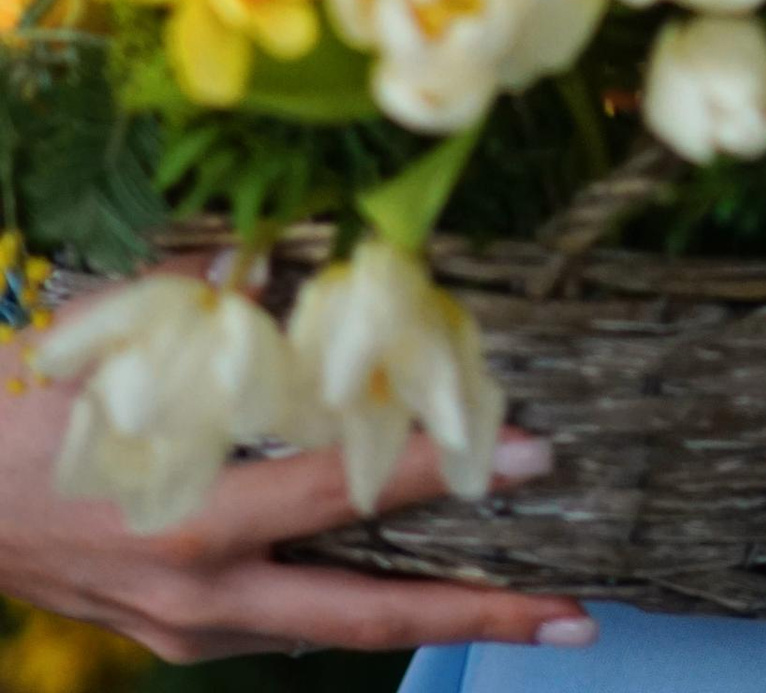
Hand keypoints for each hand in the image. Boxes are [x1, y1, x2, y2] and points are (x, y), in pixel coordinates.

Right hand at [0, 371, 593, 662]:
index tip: (535, 450)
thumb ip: (213, 316)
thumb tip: (292, 259)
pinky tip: (419, 588)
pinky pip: (291, 624)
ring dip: (433, 619)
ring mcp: (195, 630)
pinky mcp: (183, 639)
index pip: (348, 495)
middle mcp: (208, 594)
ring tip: (526, 607)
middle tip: (576, 610)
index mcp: (199, 520)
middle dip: (478, 616)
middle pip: (368, 614)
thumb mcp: (116, 363)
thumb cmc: (23, 424)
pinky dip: (360, 605)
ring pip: (337, 632)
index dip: (442, 469)